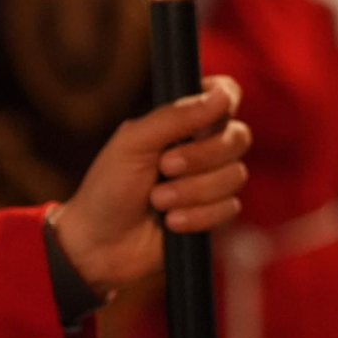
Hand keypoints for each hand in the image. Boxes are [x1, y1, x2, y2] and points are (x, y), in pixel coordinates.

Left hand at [51, 77, 250, 297]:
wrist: (98, 245)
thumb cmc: (108, 187)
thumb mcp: (133, 143)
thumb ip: (176, 116)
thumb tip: (221, 96)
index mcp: (183, 121)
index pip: (225, 93)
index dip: (226, 99)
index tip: (210, 116)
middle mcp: (203, 146)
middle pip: (238, 137)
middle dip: (202, 156)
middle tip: (164, 167)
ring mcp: (210, 180)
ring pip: (235, 175)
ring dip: (193, 191)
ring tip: (158, 201)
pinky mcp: (214, 213)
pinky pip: (229, 208)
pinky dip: (198, 216)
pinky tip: (171, 222)